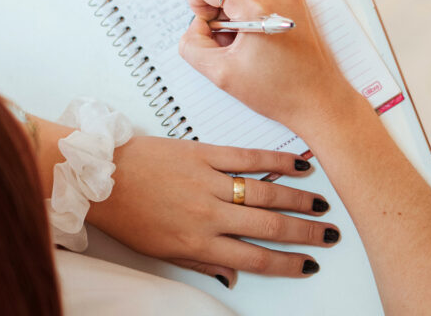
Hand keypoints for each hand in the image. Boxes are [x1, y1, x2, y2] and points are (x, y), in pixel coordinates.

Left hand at [85, 136, 338, 287]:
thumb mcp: (161, 251)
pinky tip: (298, 165)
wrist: (100, 176)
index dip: (287, 263)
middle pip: (269, 228)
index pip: (255, 258)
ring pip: (266, 194)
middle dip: (305, 234)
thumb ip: (202, 263)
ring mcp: (209, 182)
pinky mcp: (203, 153)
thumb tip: (233, 275)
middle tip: (329, 235)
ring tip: (322, 205)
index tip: (309, 264)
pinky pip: (248, 158)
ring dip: (298, 201)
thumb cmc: (127, 214)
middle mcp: (209, 215)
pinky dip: (277, 161)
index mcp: (198, 243)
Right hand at [179, 0, 359, 133]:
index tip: (208, 27)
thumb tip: (196, 25)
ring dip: (227, 1)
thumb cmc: (278, 91)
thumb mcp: (221, 74)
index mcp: (258, 7)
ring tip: (237, 36)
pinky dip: (243, 4)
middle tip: (218, 29)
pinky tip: (251, 34)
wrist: (319, 100)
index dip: (196, 2)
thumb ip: (193, 44)